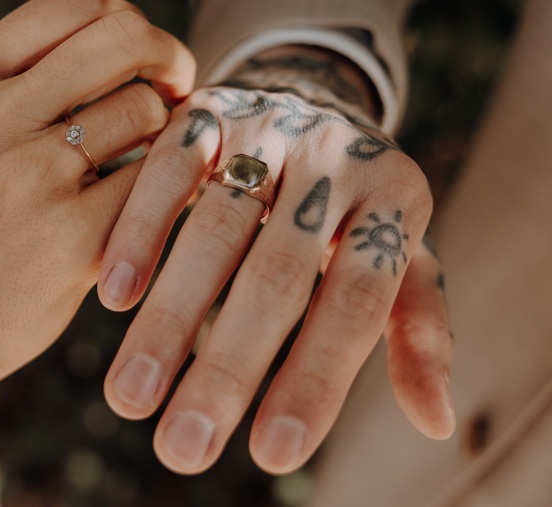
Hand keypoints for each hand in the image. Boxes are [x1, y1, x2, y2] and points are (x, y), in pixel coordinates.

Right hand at [0, 0, 193, 409]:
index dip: (127, 16)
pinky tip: (144, 201)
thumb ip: (33, 70)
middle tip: (175, 84)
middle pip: (123, 37)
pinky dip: (166, 185)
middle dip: (168, 54)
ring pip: (147, 109)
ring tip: (141, 158)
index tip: (139, 54)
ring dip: (163, 131)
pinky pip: (157, 180)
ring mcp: (31, 177)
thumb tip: (138, 33)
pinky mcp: (73, 236)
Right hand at [98, 50, 452, 474]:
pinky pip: (165, 169)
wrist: (311, 95)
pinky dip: (138, 232)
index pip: (355, 302)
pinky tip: (114, 297)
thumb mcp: (401, 255)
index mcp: (394, 200)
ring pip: (213, 228)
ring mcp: (267, 128)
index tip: (272, 456)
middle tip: (183, 448)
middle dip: (227, 367)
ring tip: (131, 398)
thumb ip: (416, 328)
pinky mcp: (207, 110)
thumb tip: (437, 423)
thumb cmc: (352, 206)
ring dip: (169, 317)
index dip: (314, 379)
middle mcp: (333, 159)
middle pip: (276, 275)